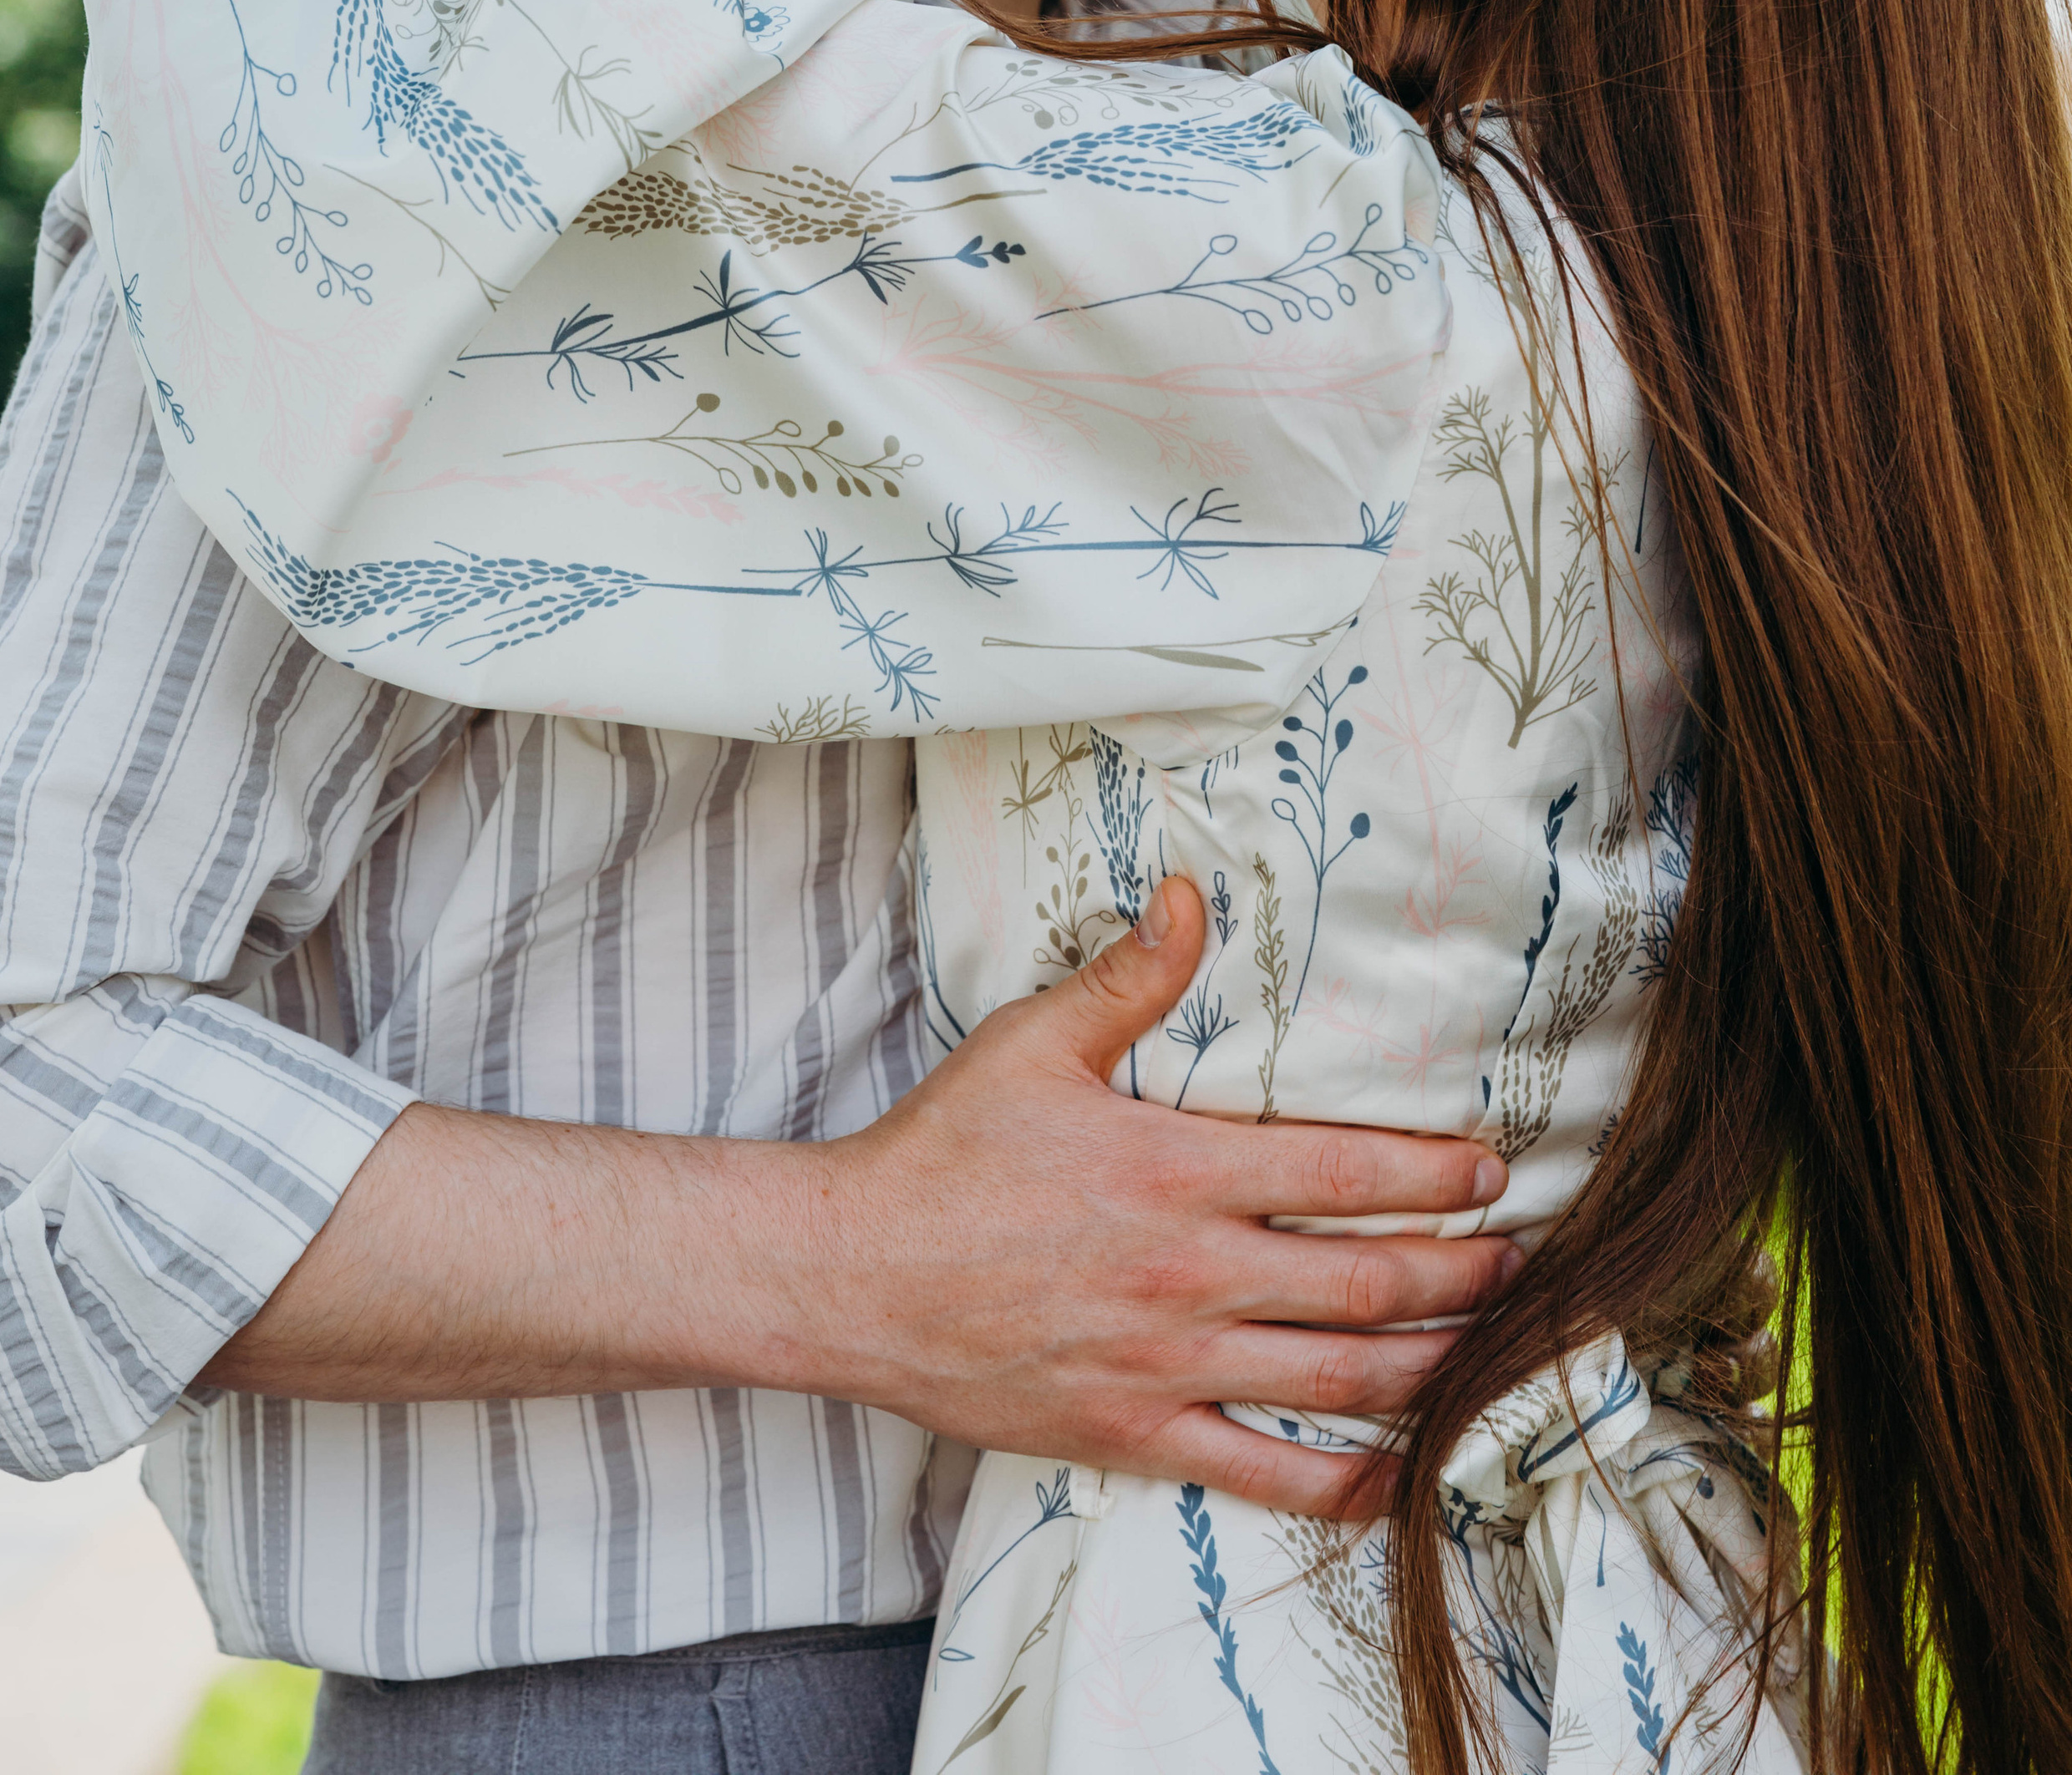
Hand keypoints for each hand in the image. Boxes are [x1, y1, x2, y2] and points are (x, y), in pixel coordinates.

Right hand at [723, 879, 1516, 1512]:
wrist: (853, 1275)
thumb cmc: (944, 1153)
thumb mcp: (1034, 1040)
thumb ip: (1128, 975)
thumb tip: (1190, 893)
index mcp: (1178, 1172)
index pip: (1344, 1173)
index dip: (1434, 1176)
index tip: (1490, 1173)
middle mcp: (1191, 1275)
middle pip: (1367, 1283)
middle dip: (1462, 1274)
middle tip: (1522, 1264)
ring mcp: (1169, 1365)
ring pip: (1339, 1379)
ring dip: (1432, 1365)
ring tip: (1490, 1350)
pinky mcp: (1137, 1434)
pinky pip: (1266, 1474)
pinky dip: (1346, 1481)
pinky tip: (1401, 1473)